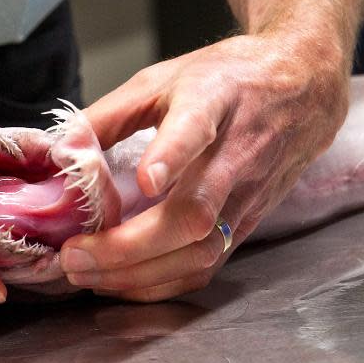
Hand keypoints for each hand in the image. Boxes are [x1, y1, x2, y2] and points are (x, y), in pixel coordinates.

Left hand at [61, 33, 348, 300]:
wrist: (301, 88)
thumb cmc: (223, 80)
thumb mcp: (160, 79)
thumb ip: (110, 114)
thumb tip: (62, 150)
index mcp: (212, 102)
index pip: (194, 129)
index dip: (171, 157)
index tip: (145, 179)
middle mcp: (235, 155)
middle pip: (192, 214)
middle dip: (128, 246)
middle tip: (75, 254)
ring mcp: (246, 195)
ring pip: (200, 251)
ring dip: (138, 273)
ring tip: (85, 274)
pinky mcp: (248, 222)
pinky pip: (207, 265)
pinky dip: (161, 283)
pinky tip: (121, 282)